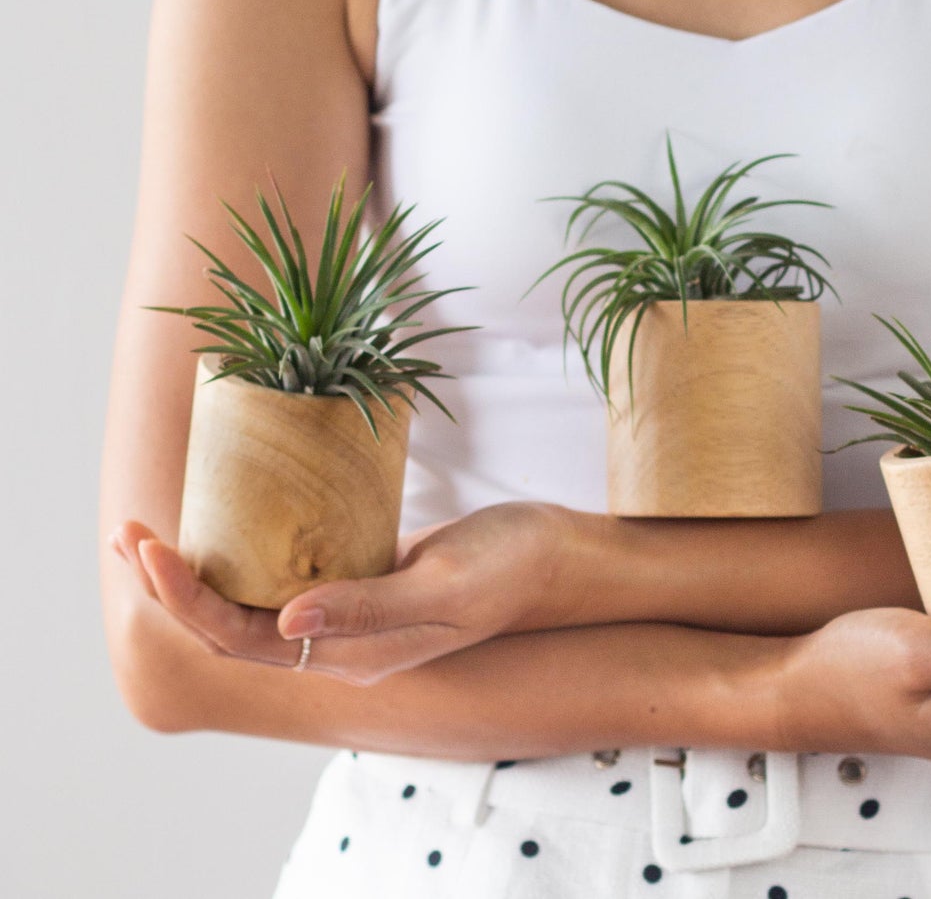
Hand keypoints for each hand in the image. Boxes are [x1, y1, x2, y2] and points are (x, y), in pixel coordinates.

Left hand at [107, 501, 572, 685]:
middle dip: (174, 587)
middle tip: (130, 533)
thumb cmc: (510, 568)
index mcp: (354, 655)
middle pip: (233, 625)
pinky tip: (238, 517)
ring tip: (160, 529)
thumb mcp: (445, 588)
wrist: (558, 554)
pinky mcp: (367, 576)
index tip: (150, 549)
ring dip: (203, 570)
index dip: (187, 601)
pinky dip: (252, 549)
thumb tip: (284, 623)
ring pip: (257, 599)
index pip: (243, 640)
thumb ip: (369, 609)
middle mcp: (342, 640)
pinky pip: (293, 571)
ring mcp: (353, 609)